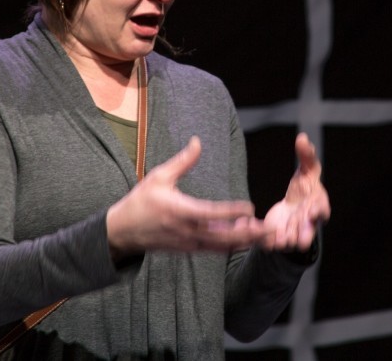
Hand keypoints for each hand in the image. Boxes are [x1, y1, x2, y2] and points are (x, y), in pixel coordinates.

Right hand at [106, 136, 269, 258]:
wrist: (123, 232)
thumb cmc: (140, 201)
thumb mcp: (158, 176)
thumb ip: (182, 161)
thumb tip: (197, 141)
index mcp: (180, 211)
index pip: (212, 214)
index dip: (232, 212)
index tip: (250, 207)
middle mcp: (187, 231)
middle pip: (223, 237)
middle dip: (248, 234)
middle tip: (269, 229)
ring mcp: (188, 243)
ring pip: (222, 247)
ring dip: (243, 241)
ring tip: (263, 234)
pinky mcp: (189, 249)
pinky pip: (214, 250)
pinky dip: (231, 245)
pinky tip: (246, 238)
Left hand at [262, 132, 330, 250]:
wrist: (296, 207)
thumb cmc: (306, 186)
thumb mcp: (308, 169)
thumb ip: (306, 155)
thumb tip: (302, 138)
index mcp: (318, 206)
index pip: (322, 212)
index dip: (318, 213)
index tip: (312, 213)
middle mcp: (306, 224)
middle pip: (306, 235)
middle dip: (299, 236)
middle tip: (290, 236)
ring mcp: (291, 233)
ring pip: (286, 242)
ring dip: (277, 239)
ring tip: (267, 232)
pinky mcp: (275, 237)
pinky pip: (268, 242)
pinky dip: (258, 237)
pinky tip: (246, 227)